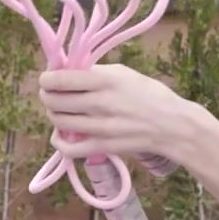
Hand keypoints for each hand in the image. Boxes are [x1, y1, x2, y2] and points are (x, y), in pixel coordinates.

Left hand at [39, 63, 198, 160]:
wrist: (172, 126)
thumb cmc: (149, 95)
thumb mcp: (124, 73)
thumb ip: (95, 72)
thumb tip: (67, 70)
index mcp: (105, 80)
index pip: (61, 79)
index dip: (47, 79)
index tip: (47, 79)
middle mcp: (99, 103)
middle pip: (55, 101)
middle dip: (48, 96)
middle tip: (52, 94)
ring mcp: (100, 127)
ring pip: (58, 121)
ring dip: (54, 114)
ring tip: (60, 111)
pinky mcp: (102, 147)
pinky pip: (68, 149)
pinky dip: (59, 141)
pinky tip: (62, 134)